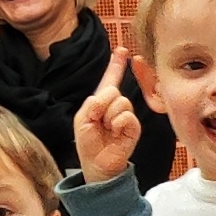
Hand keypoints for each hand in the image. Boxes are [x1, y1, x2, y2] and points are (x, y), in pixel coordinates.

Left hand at [73, 49, 141, 182]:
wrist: (97, 164)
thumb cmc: (88, 143)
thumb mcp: (82, 119)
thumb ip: (92, 103)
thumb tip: (110, 96)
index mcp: (101, 102)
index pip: (110, 80)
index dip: (115, 65)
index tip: (122, 50)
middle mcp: (115, 106)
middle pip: (113, 90)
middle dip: (101, 105)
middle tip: (97, 121)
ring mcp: (126, 116)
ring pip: (120, 102)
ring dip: (109, 116)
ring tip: (106, 129)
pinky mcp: (133, 127)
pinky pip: (127, 115)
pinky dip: (117, 123)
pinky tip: (114, 132)